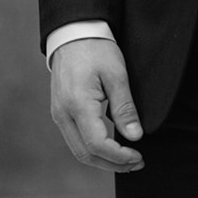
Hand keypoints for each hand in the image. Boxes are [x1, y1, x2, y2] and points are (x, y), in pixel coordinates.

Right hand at [50, 38, 144, 172]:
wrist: (74, 33)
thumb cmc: (97, 49)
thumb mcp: (117, 74)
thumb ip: (124, 107)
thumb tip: (135, 137)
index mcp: (77, 105)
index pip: (97, 144)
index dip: (119, 156)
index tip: (139, 156)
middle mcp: (63, 114)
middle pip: (85, 154)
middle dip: (112, 164)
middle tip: (137, 163)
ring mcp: (58, 115)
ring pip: (78, 150)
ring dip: (102, 160)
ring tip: (127, 159)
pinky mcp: (60, 112)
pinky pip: (75, 139)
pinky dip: (93, 149)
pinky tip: (111, 146)